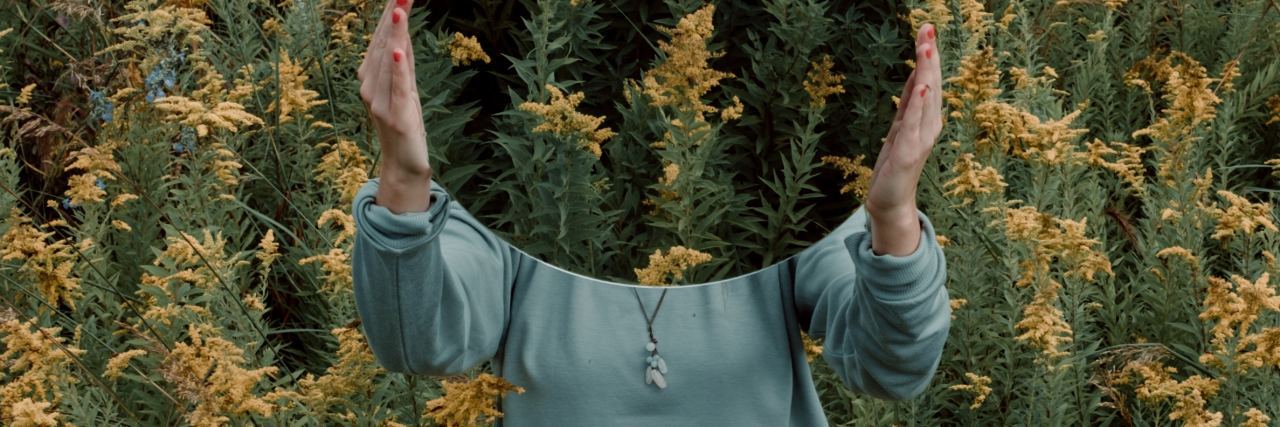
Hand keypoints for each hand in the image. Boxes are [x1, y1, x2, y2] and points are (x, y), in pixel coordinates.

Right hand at [358, 0, 432, 212]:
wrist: (403, 164)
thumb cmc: (404, 124)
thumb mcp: (405, 87)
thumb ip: (404, 61)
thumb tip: (403, 31)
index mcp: (371, 77)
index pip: (382, 39)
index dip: (391, 15)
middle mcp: (370, 86)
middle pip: (383, 45)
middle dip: (393, 17)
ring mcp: (380, 102)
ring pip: (388, 61)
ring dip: (395, 35)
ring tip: (399, 10)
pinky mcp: (396, 115)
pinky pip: (397, 88)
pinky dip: (397, 69)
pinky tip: (400, 51)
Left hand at [864, 23, 942, 255]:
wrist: (890, 201)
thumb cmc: (896, 165)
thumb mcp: (900, 127)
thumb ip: (908, 103)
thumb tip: (916, 76)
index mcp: (926, 118)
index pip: (927, 80)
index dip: (927, 56)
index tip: (926, 29)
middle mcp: (929, 126)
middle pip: (930, 84)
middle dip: (929, 57)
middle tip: (928, 29)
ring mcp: (920, 140)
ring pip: (924, 100)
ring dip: (925, 73)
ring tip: (926, 49)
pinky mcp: (908, 154)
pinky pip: (912, 125)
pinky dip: (917, 106)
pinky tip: (920, 89)